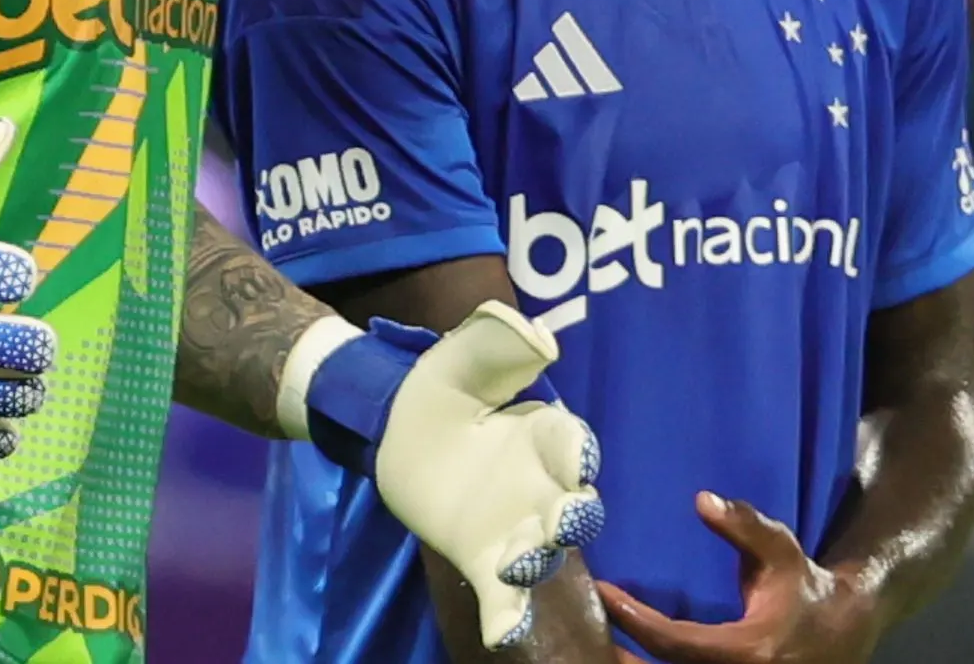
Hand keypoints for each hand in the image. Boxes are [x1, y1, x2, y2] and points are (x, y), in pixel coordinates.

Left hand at [301, 304, 607, 650]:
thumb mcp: (464, 353)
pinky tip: (502, 635)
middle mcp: (542, 486)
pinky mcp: (482, 558)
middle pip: (574, 509)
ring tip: (519, 563)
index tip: (578, 464)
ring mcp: (515, 527)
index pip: (573, 445)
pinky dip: (508, 617)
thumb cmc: (441, 385)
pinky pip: (502, 594)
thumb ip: (498, 342)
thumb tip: (538, 339)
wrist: (394, 425)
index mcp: (545, 434)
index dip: (579, 454)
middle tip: (565, 520)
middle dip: (575, 517)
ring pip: (542, 554)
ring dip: (537, 561)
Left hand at [597, 493, 877, 663]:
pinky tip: (633, 654)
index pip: (677, 642)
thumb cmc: (805, 586)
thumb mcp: (780, 550)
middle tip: (587, 632)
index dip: (636, 620)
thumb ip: (744, 526)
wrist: (845, 630)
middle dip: (626, 658)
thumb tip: (701, 500)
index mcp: (748, 650)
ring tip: (603, 644)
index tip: (605, 594)